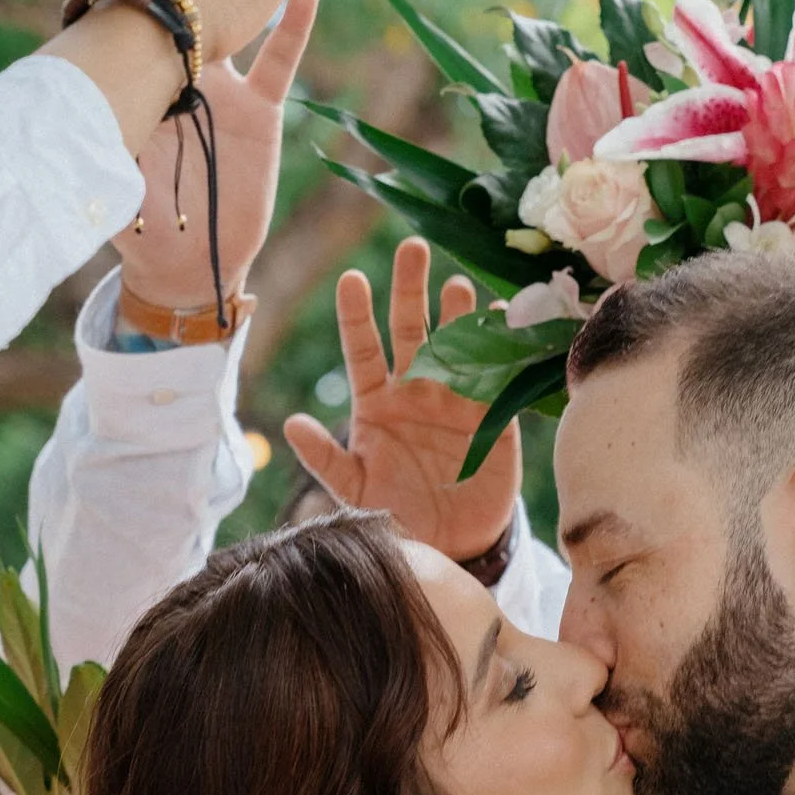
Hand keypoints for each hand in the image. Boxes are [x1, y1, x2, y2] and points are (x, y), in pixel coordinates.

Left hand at [74, 0, 318, 309]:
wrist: (181, 265)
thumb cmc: (133, 221)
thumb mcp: (102, 161)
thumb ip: (90, 118)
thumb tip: (56, 87)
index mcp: (142, 81)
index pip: (132, 17)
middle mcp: (183, 73)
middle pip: (187, 3)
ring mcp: (225, 89)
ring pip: (239, 18)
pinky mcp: (261, 114)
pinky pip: (281, 62)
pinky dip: (294, 26)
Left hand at [284, 241, 523, 560]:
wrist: (448, 545)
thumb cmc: (395, 513)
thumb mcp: (354, 490)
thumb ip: (325, 458)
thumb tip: (291, 424)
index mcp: (376, 403)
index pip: (363, 350)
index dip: (358, 316)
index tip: (351, 281)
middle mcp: (416, 391)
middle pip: (411, 330)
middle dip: (410, 289)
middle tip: (411, 249)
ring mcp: (455, 400)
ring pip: (455, 344)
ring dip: (456, 314)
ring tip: (457, 285)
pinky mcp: (492, 418)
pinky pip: (496, 377)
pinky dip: (501, 348)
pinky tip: (503, 318)